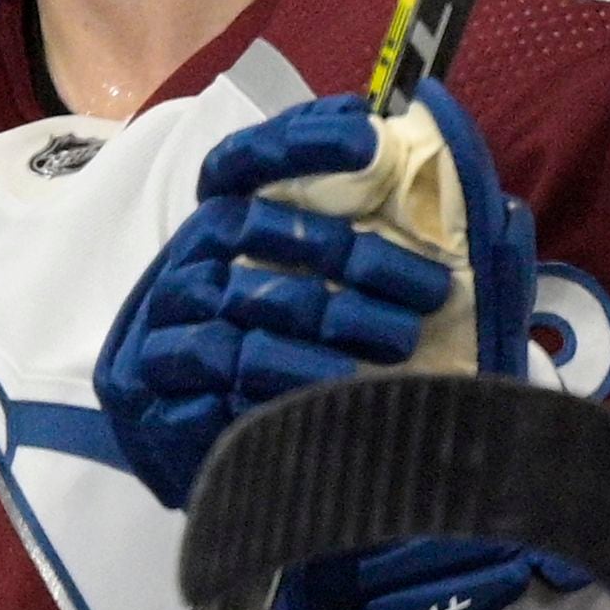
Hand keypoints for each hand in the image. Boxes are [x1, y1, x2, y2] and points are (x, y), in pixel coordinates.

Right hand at [95, 82, 536, 609]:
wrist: (229, 470)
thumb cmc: (290, 368)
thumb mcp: (337, 298)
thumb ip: (381, 231)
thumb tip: (454, 158)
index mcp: (221, 221)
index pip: (245, 158)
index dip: (301, 140)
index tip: (372, 139)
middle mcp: (187, 257)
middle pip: (253, 224)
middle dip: (348, 251)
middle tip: (430, 287)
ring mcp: (165, 314)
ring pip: (248, 295)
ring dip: (333, 316)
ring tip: (404, 341)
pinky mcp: (155, 377)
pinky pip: (223, 358)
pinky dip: (288, 368)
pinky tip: (342, 384)